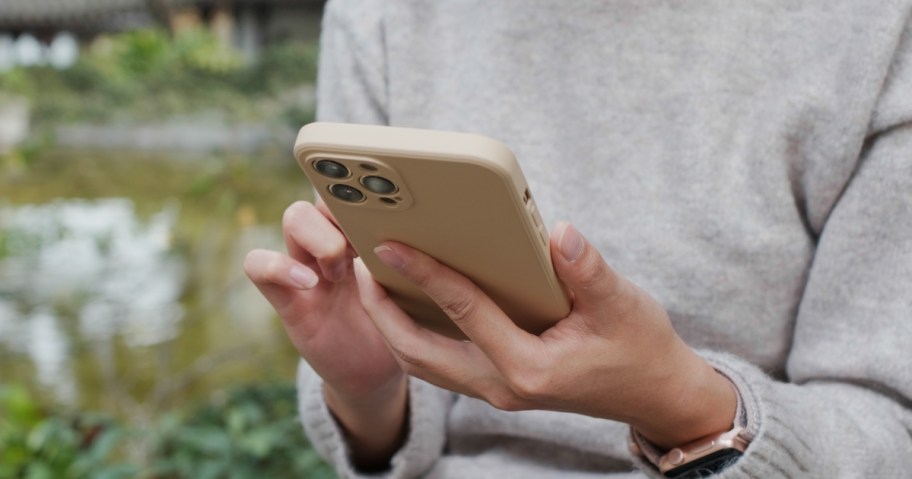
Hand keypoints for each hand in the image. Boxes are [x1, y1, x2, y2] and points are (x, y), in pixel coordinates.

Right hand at [244, 200, 405, 467]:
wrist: (379, 373)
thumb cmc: (407, 325)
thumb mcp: (424, 288)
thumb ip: (425, 258)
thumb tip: (450, 226)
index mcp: (370, 233)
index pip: (360, 188)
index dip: (367, 184)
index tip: (389, 198)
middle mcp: (336, 242)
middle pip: (324, 193)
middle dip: (344, 206)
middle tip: (367, 238)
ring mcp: (308, 267)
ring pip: (294, 218)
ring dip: (319, 235)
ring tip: (341, 267)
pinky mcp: (288, 300)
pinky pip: (259, 266)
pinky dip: (277, 266)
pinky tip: (309, 283)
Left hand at [354, 222, 734, 448]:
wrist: (656, 395)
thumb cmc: (640, 349)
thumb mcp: (623, 305)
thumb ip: (588, 270)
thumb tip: (557, 233)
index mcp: (528, 367)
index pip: (462, 311)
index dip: (423, 274)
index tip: (388, 245)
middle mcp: (502, 385)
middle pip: (418, 352)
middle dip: (381, 310)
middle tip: (359, 264)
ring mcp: (497, 389)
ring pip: (423, 363)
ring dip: (391, 325)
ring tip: (373, 281)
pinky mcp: (499, 383)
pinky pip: (441, 363)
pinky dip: (416, 334)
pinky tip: (412, 303)